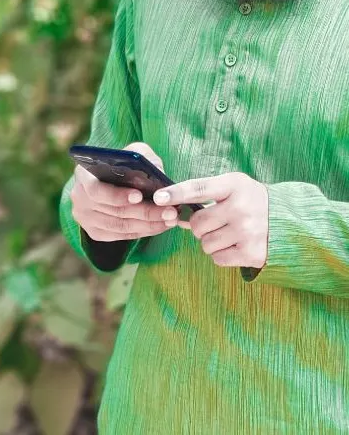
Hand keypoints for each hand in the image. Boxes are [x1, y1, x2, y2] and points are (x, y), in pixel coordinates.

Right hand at [70, 142, 178, 241]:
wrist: (112, 178)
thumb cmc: (125, 163)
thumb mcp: (133, 151)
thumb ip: (142, 156)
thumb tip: (154, 170)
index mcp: (83, 174)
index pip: (96, 189)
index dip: (118, 195)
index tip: (140, 195)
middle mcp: (79, 198)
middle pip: (113, 211)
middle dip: (145, 212)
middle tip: (170, 211)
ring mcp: (85, 218)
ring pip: (120, 226)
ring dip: (149, 224)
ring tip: (171, 219)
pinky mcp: (95, 232)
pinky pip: (121, 236)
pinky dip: (142, 231)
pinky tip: (160, 226)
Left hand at [153, 172, 268, 268]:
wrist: (286, 219)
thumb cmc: (250, 199)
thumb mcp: (233, 185)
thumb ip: (205, 193)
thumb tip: (174, 211)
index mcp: (233, 185)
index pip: (199, 188)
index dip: (176, 193)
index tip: (158, 197)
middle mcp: (240, 208)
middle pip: (197, 224)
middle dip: (201, 226)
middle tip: (216, 221)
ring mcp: (247, 232)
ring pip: (205, 244)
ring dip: (211, 241)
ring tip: (228, 232)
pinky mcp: (251, 253)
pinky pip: (218, 259)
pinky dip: (222, 254)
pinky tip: (235, 244)